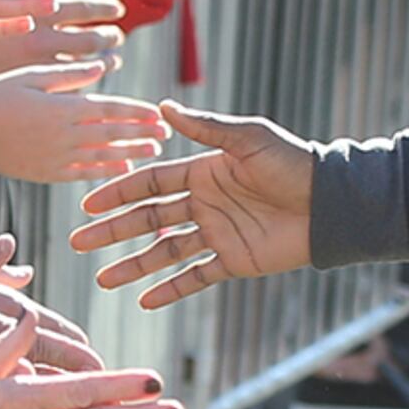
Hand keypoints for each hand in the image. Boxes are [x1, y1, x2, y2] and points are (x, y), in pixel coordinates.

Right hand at [0, 57, 170, 185]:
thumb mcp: (30, 76)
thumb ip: (68, 73)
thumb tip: (102, 66)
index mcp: (63, 107)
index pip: (110, 109)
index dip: (137, 112)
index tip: (159, 113)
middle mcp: (66, 135)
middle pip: (113, 134)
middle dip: (142, 133)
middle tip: (168, 133)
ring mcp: (59, 157)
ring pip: (104, 155)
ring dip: (131, 152)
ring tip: (154, 150)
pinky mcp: (49, 173)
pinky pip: (85, 173)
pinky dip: (106, 169)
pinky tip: (123, 166)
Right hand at [70, 102, 321, 302]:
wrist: (330, 203)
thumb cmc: (292, 163)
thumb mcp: (247, 139)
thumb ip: (205, 129)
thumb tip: (163, 108)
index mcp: (203, 173)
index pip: (150, 184)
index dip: (118, 194)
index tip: (88, 206)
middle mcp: (204, 204)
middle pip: (148, 220)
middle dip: (113, 232)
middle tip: (78, 243)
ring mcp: (217, 234)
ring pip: (165, 253)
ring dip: (133, 266)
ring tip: (103, 280)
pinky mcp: (234, 260)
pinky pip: (196, 277)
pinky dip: (171, 290)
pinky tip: (144, 300)